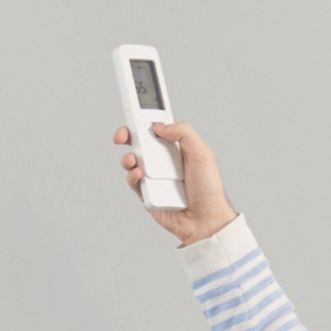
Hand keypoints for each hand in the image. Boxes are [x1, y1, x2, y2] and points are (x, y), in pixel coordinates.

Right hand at [111, 119, 238, 245]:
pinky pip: (132, 180)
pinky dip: (132, 176)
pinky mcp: (146, 192)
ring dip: (128, 157)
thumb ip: (184, 132)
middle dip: (127, 135)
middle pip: (139, 141)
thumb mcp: (202, 153)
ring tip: (133, 160)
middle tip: (122, 135)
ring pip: (132, 160)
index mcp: (177, 147)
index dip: (146, 119)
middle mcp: (164, 160)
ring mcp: (154, 176)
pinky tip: (140, 175)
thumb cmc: (208, 189)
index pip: (158, 127)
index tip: (135, 111)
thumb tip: (159, 126)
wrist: (204, 219)